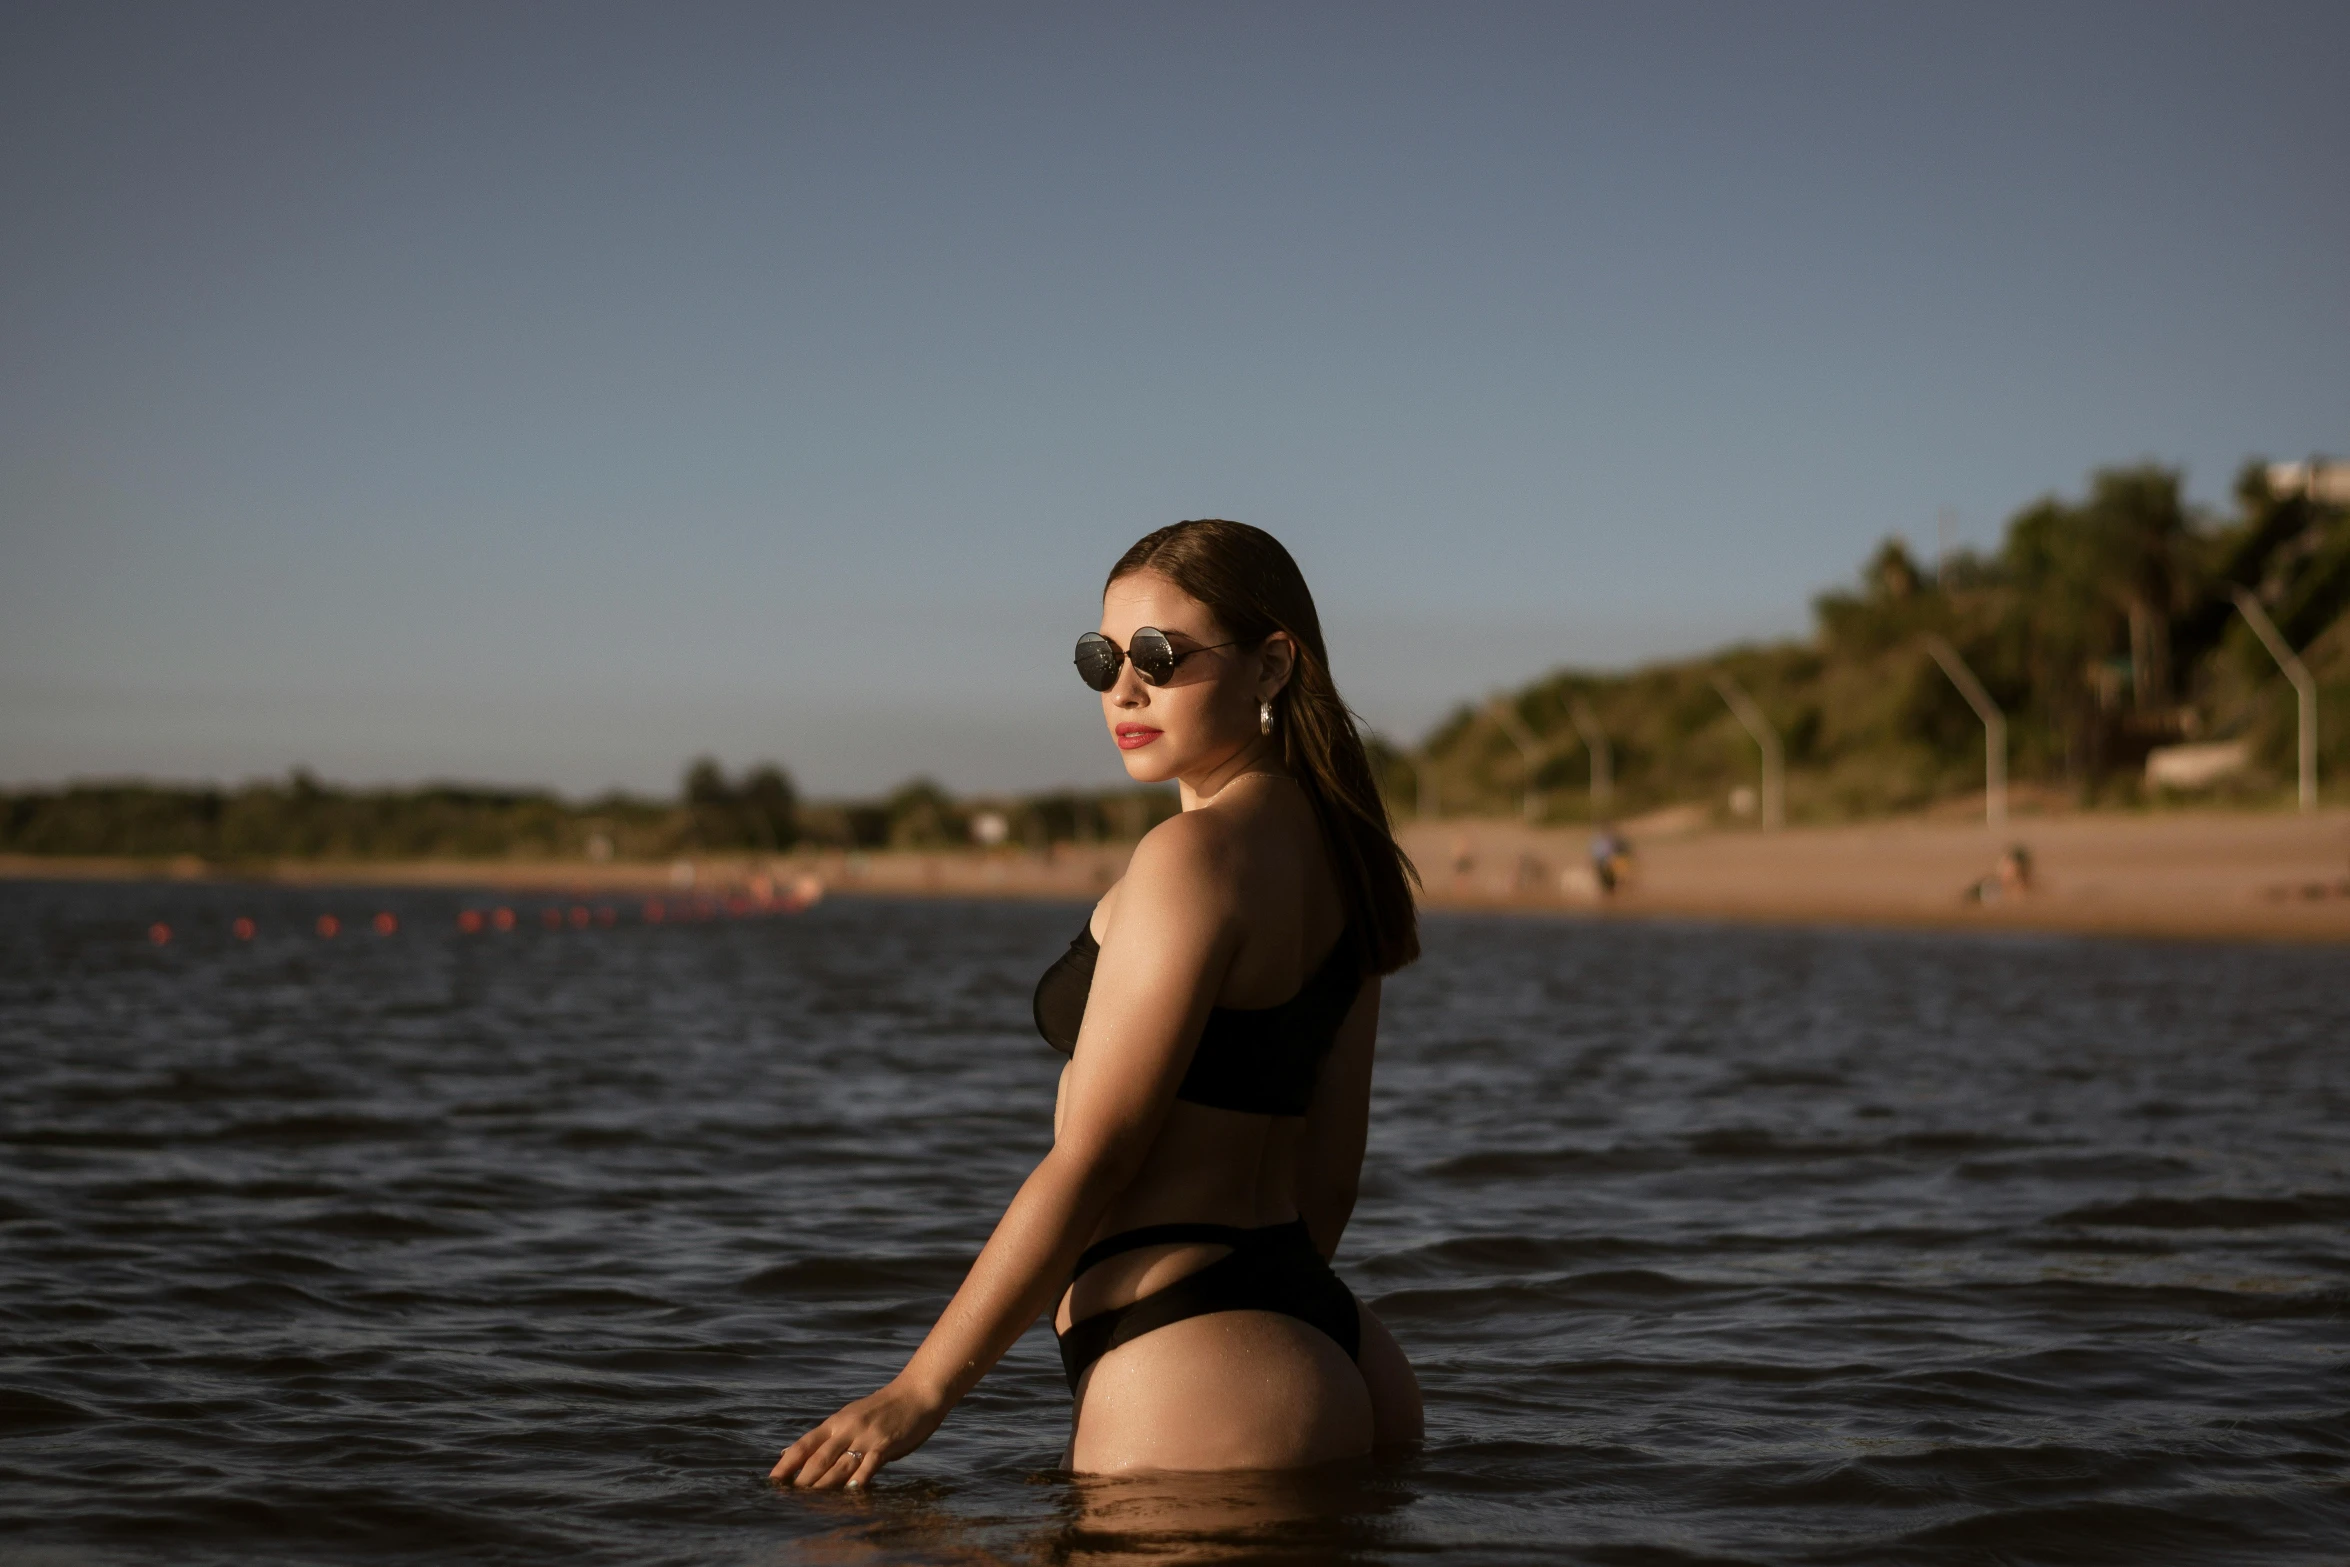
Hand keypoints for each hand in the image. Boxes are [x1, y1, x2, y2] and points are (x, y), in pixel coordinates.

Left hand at [769, 1377, 947, 1490]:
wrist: (917, 1392)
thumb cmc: (883, 1408)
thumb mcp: (849, 1417)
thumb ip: (824, 1437)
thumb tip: (789, 1454)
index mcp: (836, 1422)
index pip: (804, 1445)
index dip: (787, 1464)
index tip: (772, 1481)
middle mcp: (847, 1429)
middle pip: (819, 1458)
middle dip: (803, 1481)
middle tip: (789, 1501)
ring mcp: (866, 1436)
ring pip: (841, 1463)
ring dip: (825, 1484)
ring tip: (811, 1503)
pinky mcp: (886, 1443)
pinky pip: (871, 1462)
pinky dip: (861, 1476)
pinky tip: (852, 1490)